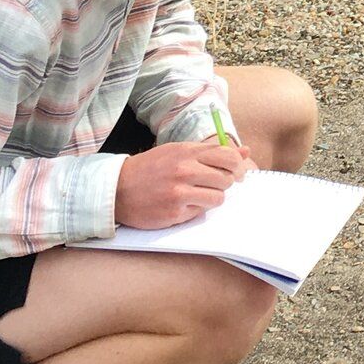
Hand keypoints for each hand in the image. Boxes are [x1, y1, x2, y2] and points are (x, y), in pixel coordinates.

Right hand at [114, 139, 251, 228]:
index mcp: (187, 152)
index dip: (236, 166)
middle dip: (223, 183)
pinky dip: (195, 209)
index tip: (233, 172)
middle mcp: (185, 170)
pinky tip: (181, 204)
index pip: (228, 157)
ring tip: (196, 194)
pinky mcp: (175, 213)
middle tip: (211, 184)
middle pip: (227, 179)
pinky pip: (201, 212)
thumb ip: (211, 152)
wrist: (117, 188)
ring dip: (212, 198)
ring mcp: (180, 192)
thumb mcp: (178, 151)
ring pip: (218, 198)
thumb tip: (246, 151)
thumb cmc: (151, 168)